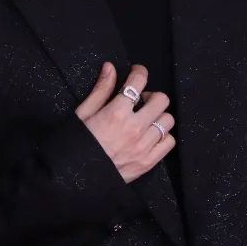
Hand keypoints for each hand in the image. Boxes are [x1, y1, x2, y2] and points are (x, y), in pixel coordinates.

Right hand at [75, 63, 174, 183]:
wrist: (77, 178)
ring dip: (158, 116)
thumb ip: (101, 89)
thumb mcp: (84, 113)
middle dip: (151, 96)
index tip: (137, 73)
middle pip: (161, 100)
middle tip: (140, 101)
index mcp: (117, 112)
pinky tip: (150, 135)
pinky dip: (163, 136)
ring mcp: (144, 146)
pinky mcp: (149, 162)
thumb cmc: (78, 143)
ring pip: (167, 120)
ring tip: (146, 119)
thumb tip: (110, 67)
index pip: (138, 82)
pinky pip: (169, 142)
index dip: (139, 72)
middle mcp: (135, 127)